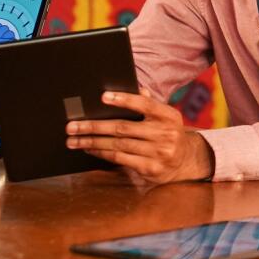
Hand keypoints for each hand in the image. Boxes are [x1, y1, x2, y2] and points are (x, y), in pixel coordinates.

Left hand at [66, 89, 214, 185]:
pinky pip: (120, 158)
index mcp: (169, 116)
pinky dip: (102, 153)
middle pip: (123, 128)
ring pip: (118, 144)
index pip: (145, 105)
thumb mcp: (166, 118)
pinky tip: (90, 149)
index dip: (124, 100)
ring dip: (92, 142)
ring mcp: (159, 152)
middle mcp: (166, 134)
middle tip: (72, 126)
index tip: (103, 97)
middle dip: (94, 126)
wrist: (186, 161)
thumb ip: (151, 105)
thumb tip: (138, 89)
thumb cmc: (169, 134)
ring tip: (73, 140)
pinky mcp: (151, 168)